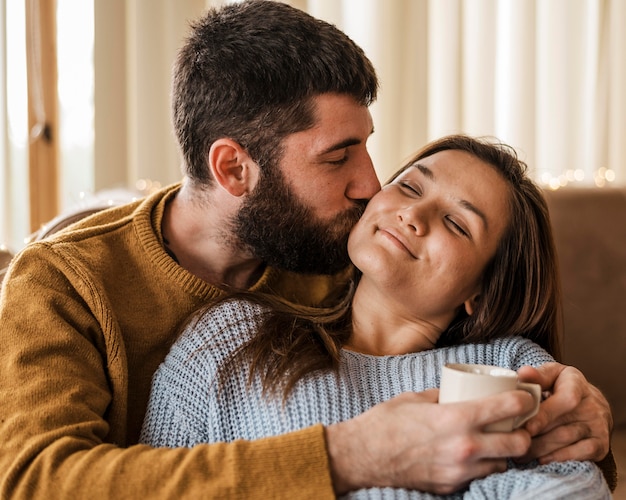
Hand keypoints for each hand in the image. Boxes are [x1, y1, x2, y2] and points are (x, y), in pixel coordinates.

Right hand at [325, 389, 534, 494]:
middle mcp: (464, 447)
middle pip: (518, 444)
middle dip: (523, 433)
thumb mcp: (415, 399)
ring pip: (503, 465)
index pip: (507, 408)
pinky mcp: (451, 486)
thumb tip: (457, 392)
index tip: (526, 397)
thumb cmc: (385, 423)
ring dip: (504, 453)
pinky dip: (482, 467)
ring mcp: (459, 471)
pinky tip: (473, 456)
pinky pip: (479, 477)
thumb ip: (442, 396)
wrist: (362, 456)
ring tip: (495, 442)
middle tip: (516, 424)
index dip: (524, 401)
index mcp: (456, 418)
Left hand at [517, 362, 611, 463]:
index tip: (527, 427)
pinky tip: (540, 459)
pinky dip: (558, 458)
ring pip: (566, 441)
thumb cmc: (560, 386)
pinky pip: (580, 454)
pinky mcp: (601, 444)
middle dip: (535, 437)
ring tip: (519, 454)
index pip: (566, 400)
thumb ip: (536, 375)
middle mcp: (591, 405)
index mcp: (576, 383)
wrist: (589, 402)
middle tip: (514, 443)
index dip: (545, 415)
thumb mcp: (550, 375)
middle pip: (561, 425)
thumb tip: (524, 374)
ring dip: (540, 449)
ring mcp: (598, 426)